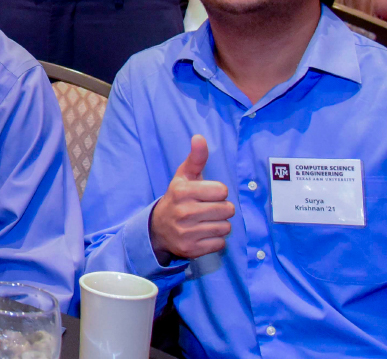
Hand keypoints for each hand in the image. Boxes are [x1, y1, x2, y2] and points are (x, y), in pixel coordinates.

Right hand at [148, 136, 232, 264]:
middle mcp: (184, 212)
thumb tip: (199, 137)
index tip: (206, 195)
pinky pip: (220, 243)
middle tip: (208, 209)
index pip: (222, 191)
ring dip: (219, 225)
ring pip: (226, 227)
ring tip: (205, 222)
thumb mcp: (184, 177)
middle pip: (227, 210)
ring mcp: (187, 232)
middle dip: (221, 209)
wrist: (158, 228)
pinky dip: (216, 240)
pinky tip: (203, 234)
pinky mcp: (192, 250)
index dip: (217, 192)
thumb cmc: (178, 198)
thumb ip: (196, 158)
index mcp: (182, 191)